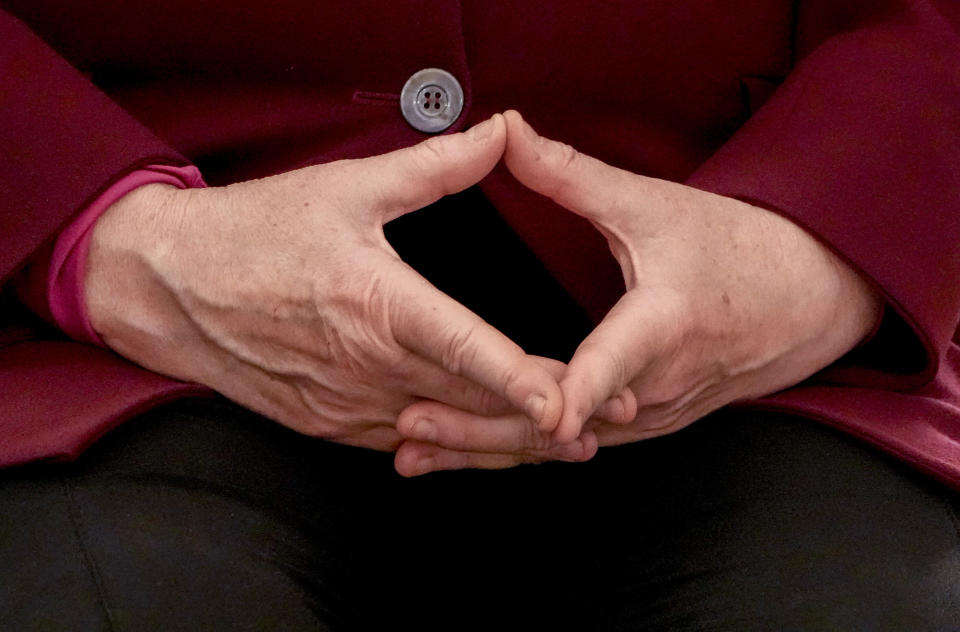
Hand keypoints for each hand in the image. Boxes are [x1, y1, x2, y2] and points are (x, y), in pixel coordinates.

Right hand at [85, 114, 562, 450]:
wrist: (167, 285)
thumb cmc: (254, 232)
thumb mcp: (345, 187)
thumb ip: (433, 168)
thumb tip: (496, 133)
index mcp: (376, 303)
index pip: (464, 349)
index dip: (520, 381)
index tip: (569, 404)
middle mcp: (364, 365)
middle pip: (468, 406)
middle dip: (540, 421)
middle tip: (606, 420)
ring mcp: (344, 404)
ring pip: (442, 438)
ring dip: (504, 444)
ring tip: (565, 447)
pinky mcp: (328, 425)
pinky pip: (403, 447)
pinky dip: (451, 450)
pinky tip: (489, 448)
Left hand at [395, 109, 881, 472]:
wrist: (805, 300)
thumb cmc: (736, 249)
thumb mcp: (654, 205)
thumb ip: (573, 174)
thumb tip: (508, 130)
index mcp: (664, 325)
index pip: (612, 363)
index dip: (577, 391)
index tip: (541, 414)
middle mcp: (656, 385)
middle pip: (564, 422)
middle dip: (484, 429)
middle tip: (411, 429)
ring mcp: (651, 416)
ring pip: (562, 446)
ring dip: (489, 451)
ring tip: (416, 455)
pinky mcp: (644, 428)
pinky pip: (575, 447)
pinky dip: (519, 451)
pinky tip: (467, 455)